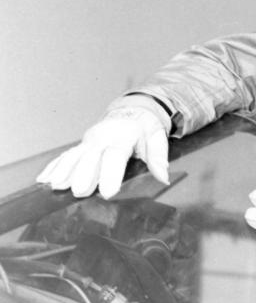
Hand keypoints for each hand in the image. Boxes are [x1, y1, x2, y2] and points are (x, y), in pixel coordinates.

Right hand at [36, 95, 170, 198]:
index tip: (108, 192)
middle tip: (78, 192)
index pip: (115, 157)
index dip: (111, 175)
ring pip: (74, 156)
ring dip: (63, 171)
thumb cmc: (146, 128)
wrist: (134, 111)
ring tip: (55, 186)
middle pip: (90, 158)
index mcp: (123, 137)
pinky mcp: (82, 145)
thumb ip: (159, 158)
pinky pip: (66, 156)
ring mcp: (90, 141)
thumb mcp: (158, 139)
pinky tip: (44, 179)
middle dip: (83, 175)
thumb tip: (163, 177)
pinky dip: (55, 167)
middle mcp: (102, 138)